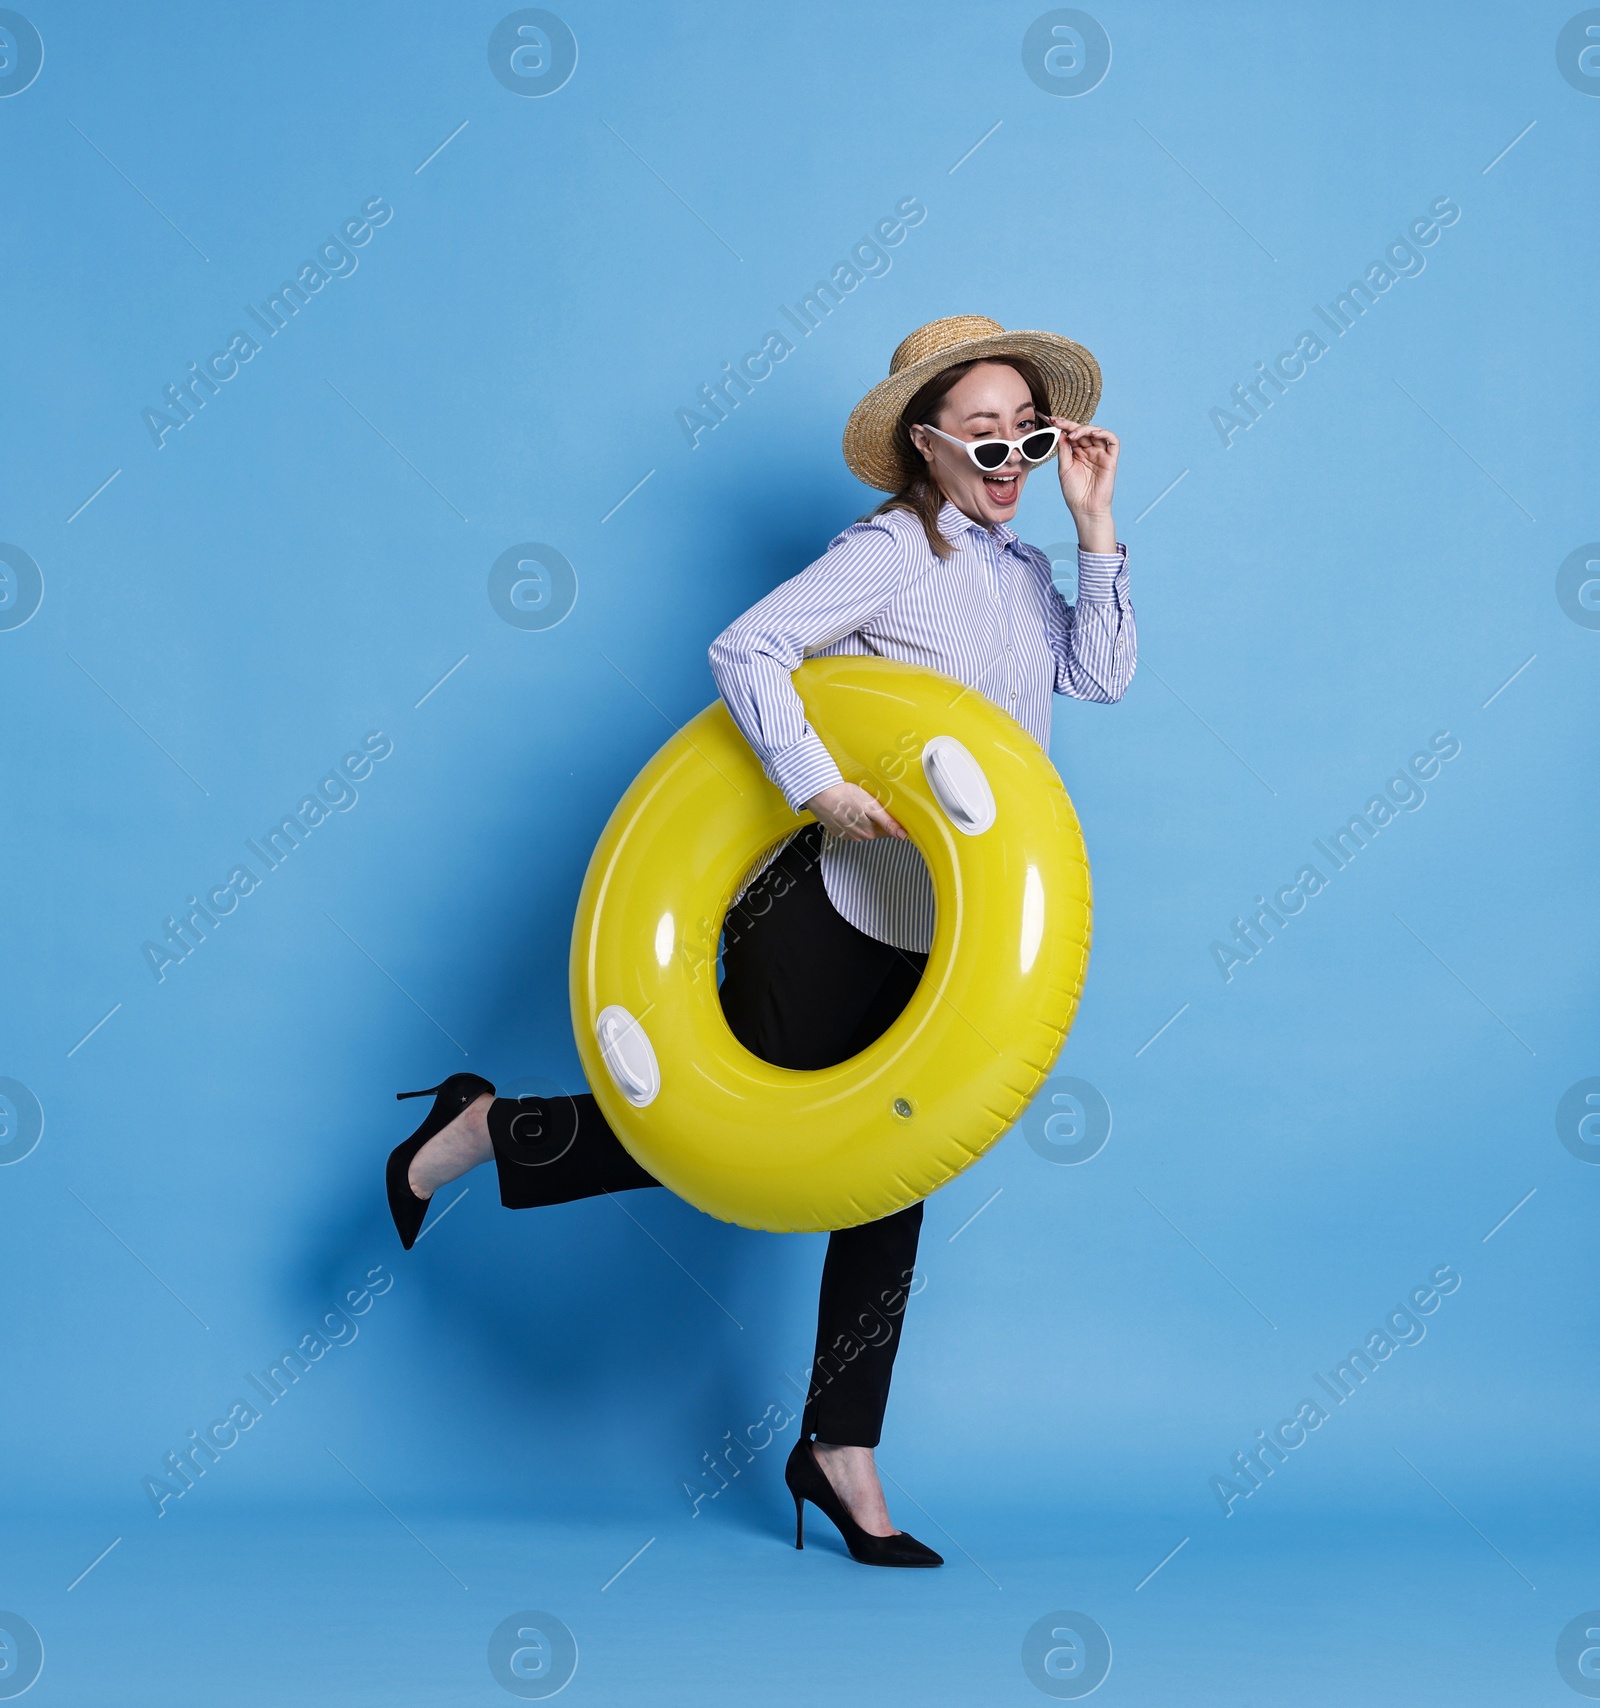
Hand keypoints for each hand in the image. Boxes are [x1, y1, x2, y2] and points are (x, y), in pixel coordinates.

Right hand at [804, 781, 906, 841]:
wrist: (820, 794)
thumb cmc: (845, 796)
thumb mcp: (871, 807)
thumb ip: (888, 822)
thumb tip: (903, 835)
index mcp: (869, 833)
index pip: (888, 831)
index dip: (892, 822)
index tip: (890, 812)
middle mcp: (858, 837)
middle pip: (875, 829)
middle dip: (876, 819)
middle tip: (872, 803)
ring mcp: (846, 835)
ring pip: (862, 828)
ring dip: (863, 819)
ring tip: (858, 805)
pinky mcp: (836, 830)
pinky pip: (849, 827)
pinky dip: (851, 819)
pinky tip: (848, 809)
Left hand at [1047, 415, 1118, 545]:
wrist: (1085, 509)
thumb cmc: (1074, 493)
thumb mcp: (1064, 468)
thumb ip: (1063, 450)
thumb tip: (1060, 433)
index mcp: (1078, 454)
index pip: (1071, 435)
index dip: (1062, 426)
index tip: (1050, 420)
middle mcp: (1090, 452)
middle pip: (1082, 431)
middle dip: (1070, 424)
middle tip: (1057, 421)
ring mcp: (1101, 454)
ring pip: (1096, 432)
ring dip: (1084, 429)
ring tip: (1073, 434)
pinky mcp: (1111, 459)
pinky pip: (1112, 441)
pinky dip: (1104, 433)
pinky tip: (1092, 434)